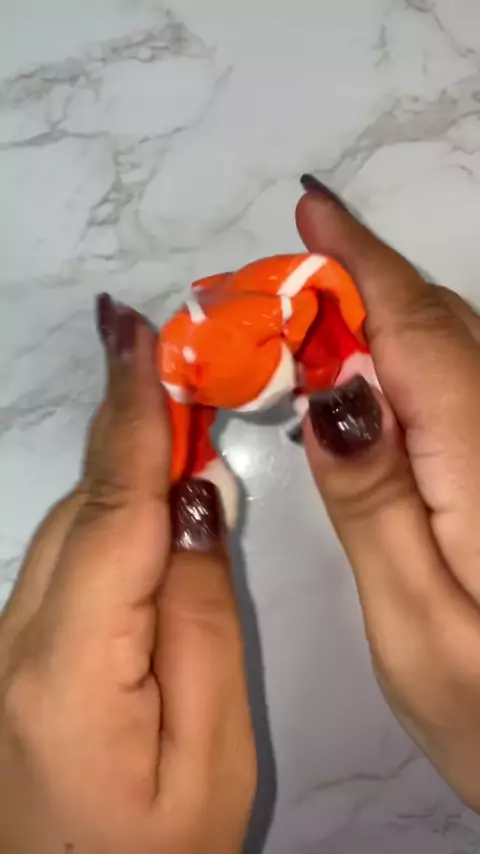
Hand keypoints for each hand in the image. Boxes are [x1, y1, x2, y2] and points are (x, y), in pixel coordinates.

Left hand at [0, 298, 255, 853]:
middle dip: (136, 435)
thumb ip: (203, 619)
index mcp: (68, 664)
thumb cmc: (156, 851)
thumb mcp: (212, 752)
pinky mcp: (10, 653)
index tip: (134, 334)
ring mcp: (2, 645)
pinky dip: (107, 521)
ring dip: (124, 476)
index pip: (111, 511)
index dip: (130, 417)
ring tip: (180, 431)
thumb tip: (198, 503)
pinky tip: (146, 516)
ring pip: (69, 532)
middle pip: (84, 511)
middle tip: (189, 375)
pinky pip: (62, 564)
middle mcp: (13, 640)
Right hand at [297, 176, 479, 810]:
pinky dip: (413, 360)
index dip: (360, 264)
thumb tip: (332, 389)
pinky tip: (372, 378)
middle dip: (358, 287)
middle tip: (279, 282)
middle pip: (439, 330)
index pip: (416, 334)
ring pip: (456, 351)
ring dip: (382, 320)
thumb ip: (374, 500)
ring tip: (308, 322)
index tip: (311, 207)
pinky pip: (466, 386)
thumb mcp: (415, 622)